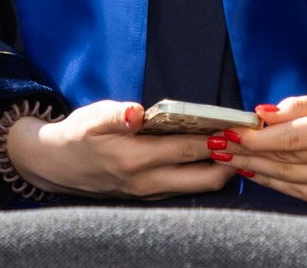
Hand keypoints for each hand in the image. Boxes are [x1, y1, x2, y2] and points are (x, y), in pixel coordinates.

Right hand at [6, 100, 234, 199]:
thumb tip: (136, 112)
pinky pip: (185, 189)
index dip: (218, 139)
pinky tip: (216, 159)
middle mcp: (147, 182)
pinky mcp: (148, 195)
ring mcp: (149, 193)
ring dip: (221, 170)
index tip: (242, 129)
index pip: (189, 149)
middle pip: (205, 178)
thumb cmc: (77, 136)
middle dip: (232, 162)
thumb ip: (116, 115)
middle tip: (252, 142)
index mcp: (136, 159)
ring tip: (242, 149)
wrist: (55, 164)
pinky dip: (204, 175)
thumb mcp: (91, 118)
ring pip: (198, 188)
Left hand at [232, 94, 306, 209]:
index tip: (232, 132)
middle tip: (220, 145)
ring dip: (256, 168)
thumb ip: (298, 107)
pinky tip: (256, 173)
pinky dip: (274, 183)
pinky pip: (301, 193)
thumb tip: (261, 115)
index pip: (294, 137)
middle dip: (249, 152)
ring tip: (230, 158)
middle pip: (289, 159)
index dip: (259, 138)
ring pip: (291, 178)